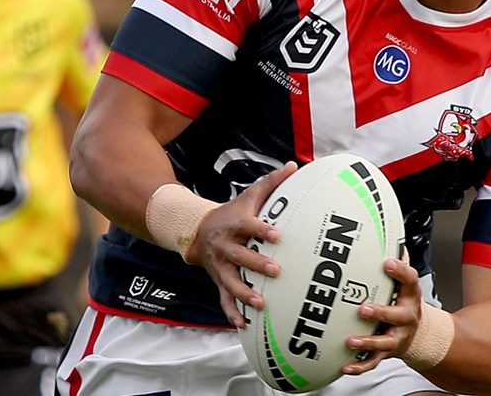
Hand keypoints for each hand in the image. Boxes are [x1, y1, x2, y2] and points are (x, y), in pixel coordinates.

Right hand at [184, 162, 295, 327]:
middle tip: (276, 271)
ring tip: (260, 303)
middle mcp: (225, 247)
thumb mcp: (248, 196)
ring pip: (230, 282)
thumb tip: (294, 166)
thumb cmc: (232, 213)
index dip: (262, 230)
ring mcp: (221, 267)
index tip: (278, 236)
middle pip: (239, 256)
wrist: (197, 231)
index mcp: (235, 225)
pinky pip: (224, 300)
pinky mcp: (219, 282)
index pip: (248, 226)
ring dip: (244, 294)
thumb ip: (271, 183)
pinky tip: (244, 325)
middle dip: (256, 265)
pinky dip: (232, 313)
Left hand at [343, 257, 423, 374]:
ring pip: (384, 343)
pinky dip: (359, 366)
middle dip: (380, 312)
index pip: (410, 280)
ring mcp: (396, 337)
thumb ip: (396, 262)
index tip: (388, 262)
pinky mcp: (386, 354)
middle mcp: (406, 318)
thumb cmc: (404, 303)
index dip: (400, 271)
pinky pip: (372, 362)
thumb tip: (390, 235)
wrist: (419, 334)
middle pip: (397, 315)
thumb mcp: (404, 283)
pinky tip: (345, 365)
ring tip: (351, 341)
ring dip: (367, 342)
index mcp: (410, 296)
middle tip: (363, 308)